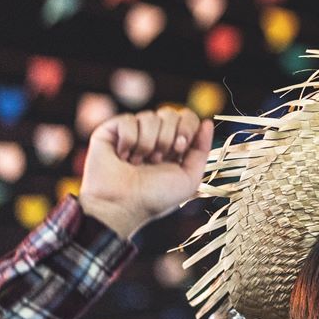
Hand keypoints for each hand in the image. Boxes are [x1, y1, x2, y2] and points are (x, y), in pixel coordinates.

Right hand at [78, 107, 213, 239]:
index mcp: (173, 142)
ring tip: (138, 162)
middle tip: (157, 159)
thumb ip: (202, 150)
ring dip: (147, 144)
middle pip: (170, 113)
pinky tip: (123, 156)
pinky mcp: (111, 131)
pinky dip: (128, 141)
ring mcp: (132, 131)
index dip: (187, 128)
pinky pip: (128, 120)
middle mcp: (154, 134)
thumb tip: (207, 122)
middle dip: (167, 138)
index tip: (179, 149)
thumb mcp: (189, 177)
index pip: (187, 116)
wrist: (123, 205)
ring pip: (149, 116)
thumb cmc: (156, 197)